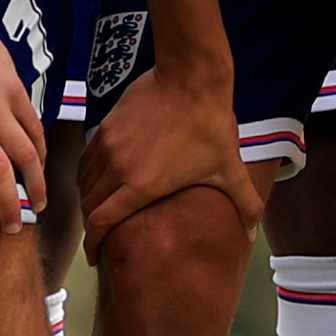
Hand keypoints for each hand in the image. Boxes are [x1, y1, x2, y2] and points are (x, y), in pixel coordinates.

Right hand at [80, 48, 259, 242]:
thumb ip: (244, 205)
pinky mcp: (106, 127)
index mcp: (140, 185)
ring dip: (89, 200)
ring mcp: (108, 146)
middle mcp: (116, 168)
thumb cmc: (210, 125)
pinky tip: (100, 179)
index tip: (94, 258)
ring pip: (84, 183)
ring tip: (99, 210)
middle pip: (89, 206)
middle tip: (100, 236)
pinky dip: (88, 176)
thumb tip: (252, 236)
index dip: (93, 244)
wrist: (190, 77)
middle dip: (92, 226)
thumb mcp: (229, 169)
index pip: (100, 223)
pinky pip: (86, 160)